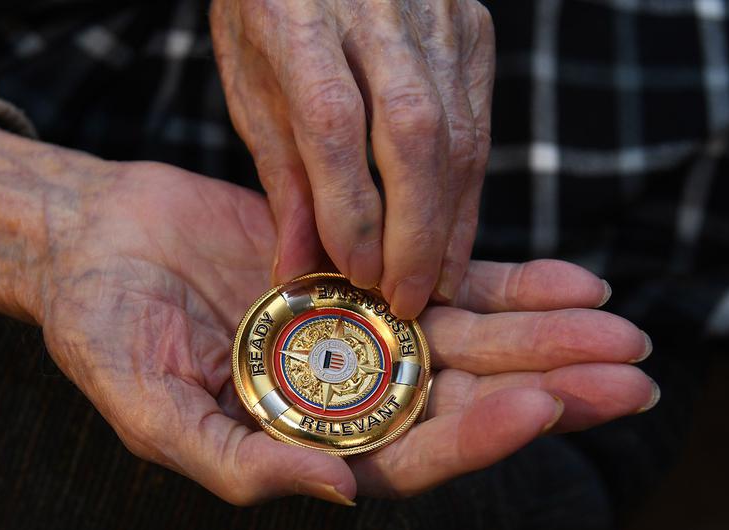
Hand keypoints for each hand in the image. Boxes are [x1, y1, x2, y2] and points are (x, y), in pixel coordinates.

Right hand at [0, 126, 655, 505]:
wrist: (95, 240)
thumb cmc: (103, 332)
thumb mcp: (149, 410)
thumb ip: (236, 465)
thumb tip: (336, 498)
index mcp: (298, 441)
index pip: (402, 455)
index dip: (470, 438)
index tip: (537, 406)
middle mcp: (340, 392)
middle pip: (457, 400)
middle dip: (543, 388)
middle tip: (626, 374)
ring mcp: (356, 330)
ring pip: (466, 339)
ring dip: (543, 334)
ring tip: (620, 325)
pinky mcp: (361, 272)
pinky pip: (444, 279)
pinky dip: (505, 281)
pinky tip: (569, 280)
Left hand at [211, 0, 495, 317]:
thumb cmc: (268, 8)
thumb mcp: (251, 83)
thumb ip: (280, 174)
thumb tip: (297, 265)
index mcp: (301, 22)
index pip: (334, 125)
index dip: (351, 209)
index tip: (356, 273)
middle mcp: (377, 12)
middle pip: (413, 135)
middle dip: (415, 233)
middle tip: (408, 300)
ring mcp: (435, 15)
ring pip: (458, 134)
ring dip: (450, 221)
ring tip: (437, 282)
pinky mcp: (471, 25)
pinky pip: (477, 121)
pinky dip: (467, 187)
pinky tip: (453, 233)